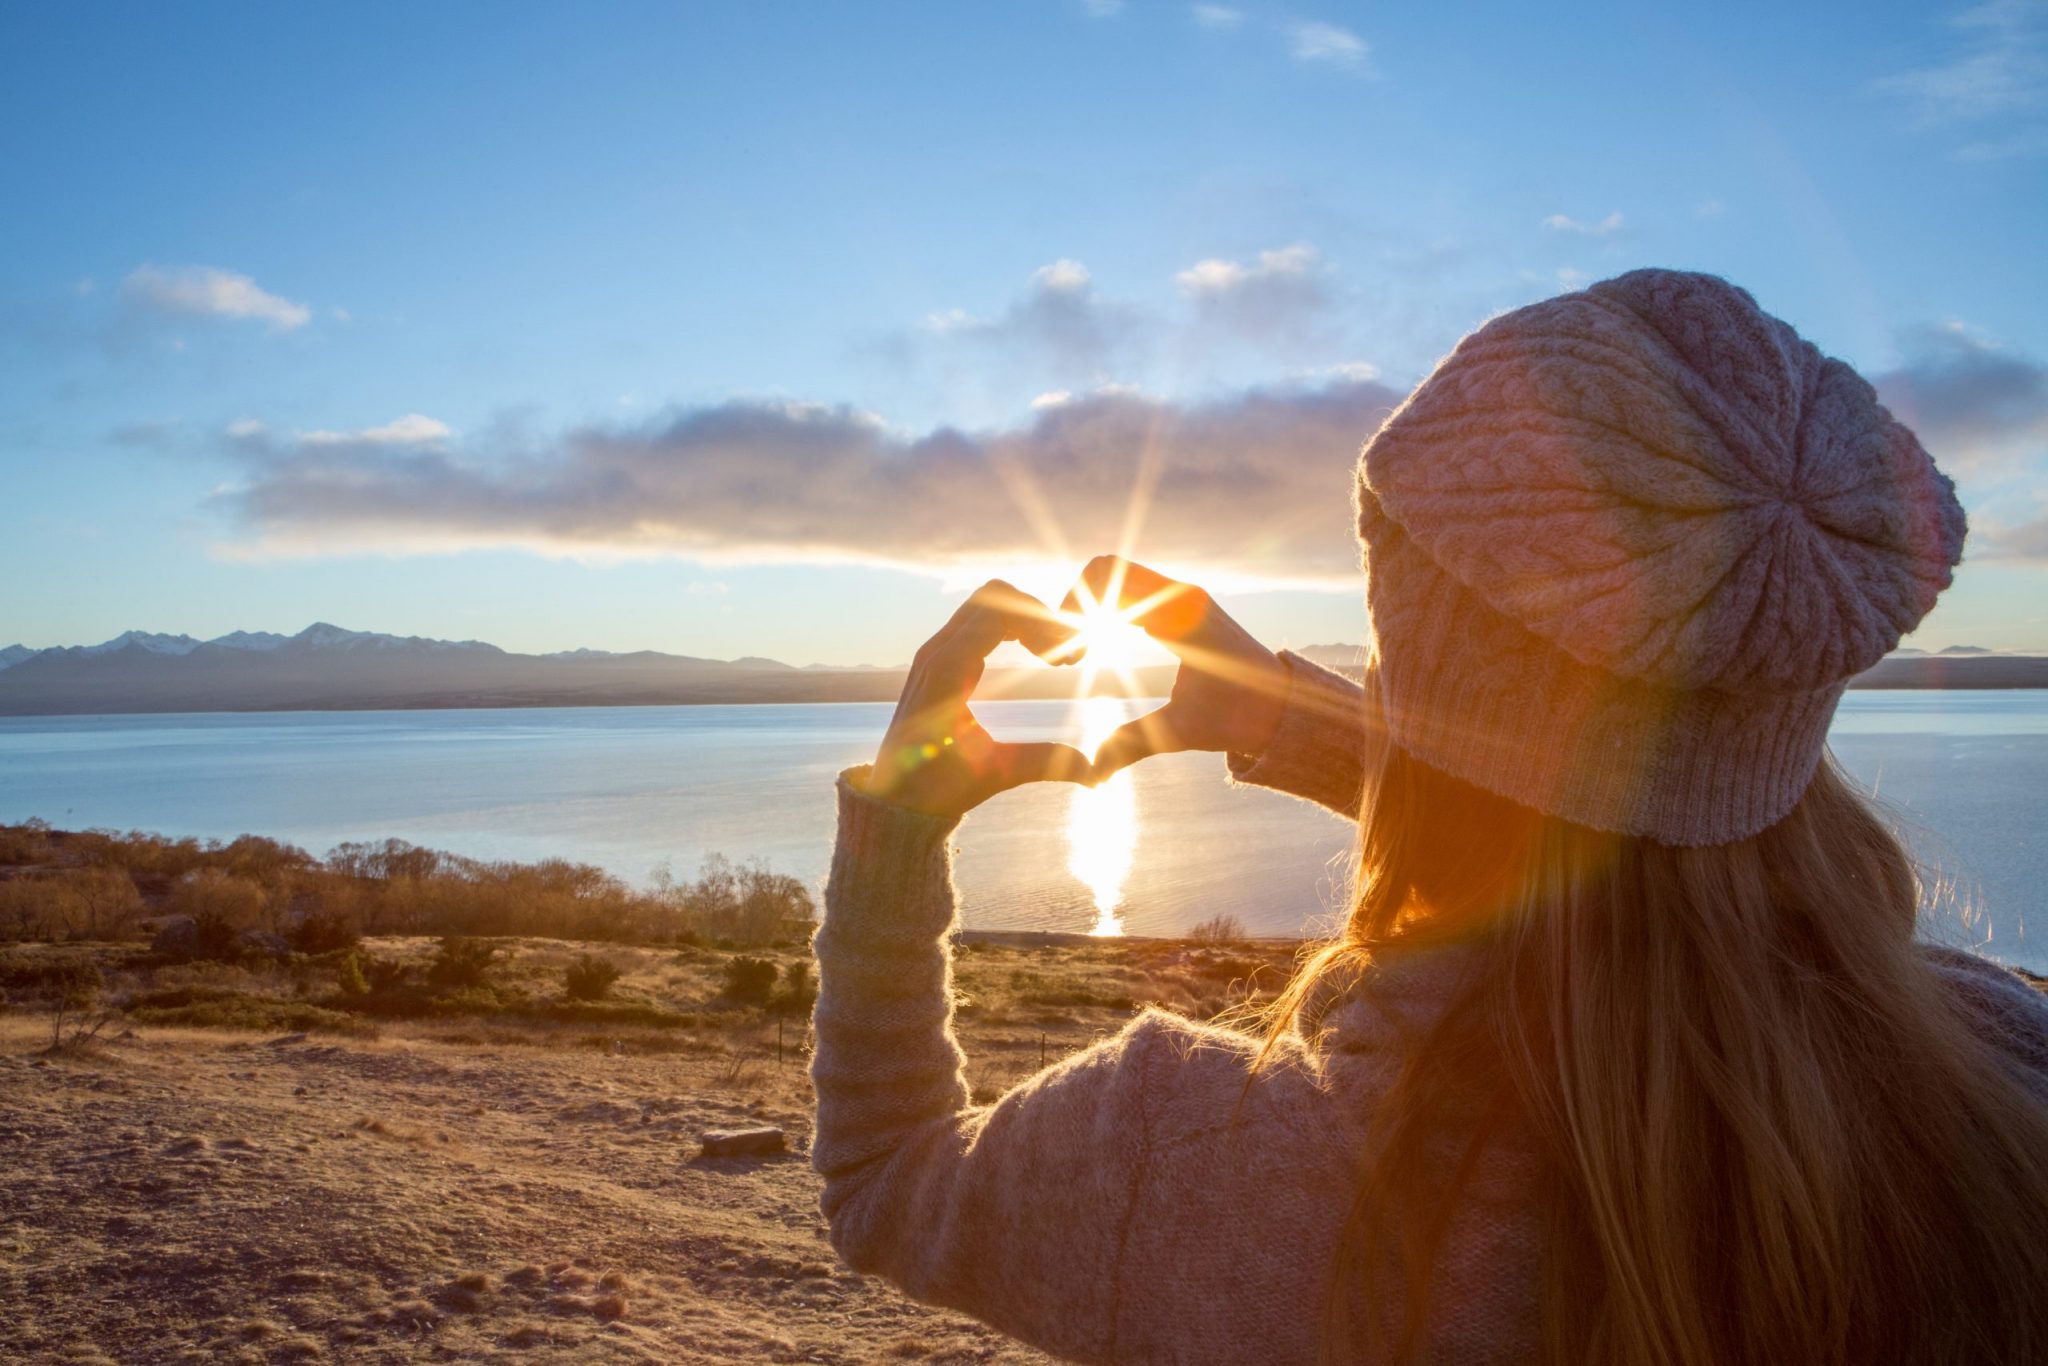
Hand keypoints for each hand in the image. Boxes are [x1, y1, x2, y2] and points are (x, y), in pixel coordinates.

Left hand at [862, 580, 1093, 816]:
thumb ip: (1044, 763)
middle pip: (994, 596)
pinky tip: (1036, 656)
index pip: (1001, 611)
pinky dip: (1011, 627)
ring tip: (1056, 657)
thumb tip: (1096, 772)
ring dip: (1026, 619)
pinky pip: (977, 621)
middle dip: (1038, 615)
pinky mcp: (938, 660)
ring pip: (986, 604)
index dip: (1045, 624)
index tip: (1074, 658)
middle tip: (1069, 652)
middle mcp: (937, 651)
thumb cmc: (936, 787)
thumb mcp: (994, 774)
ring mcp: (935, 653)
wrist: (894, 798)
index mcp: (948, 670)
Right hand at [1063, 556, 1287, 779]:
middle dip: (1077, 601)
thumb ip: (1131, 744)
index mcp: (1180, 614)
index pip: (1110, 574)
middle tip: (1069, 653)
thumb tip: (1092, 773)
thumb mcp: (1181, 731)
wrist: (1284, 709)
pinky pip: (1136, 590)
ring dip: (1093, 604)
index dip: (1074, 607)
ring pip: (1121, 576)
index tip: (1071, 656)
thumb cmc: (1239, 718)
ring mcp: (1185, 598)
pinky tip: (1102, 643)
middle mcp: (1183, 596)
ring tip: (1081, 651)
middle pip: (1109, 568)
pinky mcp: (1185, 608)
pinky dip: (1111, 608)